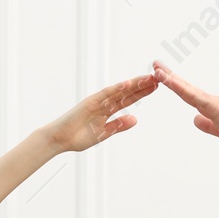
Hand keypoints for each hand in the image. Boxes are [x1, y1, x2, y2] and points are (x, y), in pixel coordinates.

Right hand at [41, 74, 157, 153]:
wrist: (60, 140)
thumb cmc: (78, 137)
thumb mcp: (104, 133)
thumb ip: (118, 126)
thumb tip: (135, 119)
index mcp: (107, 111)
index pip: (128, 100)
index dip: (141, 93)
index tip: (155, 87)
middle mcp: (104, 103)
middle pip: (126, 92)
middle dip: (142, 85)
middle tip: (158, 78)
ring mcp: (97, 101)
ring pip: (119, 91)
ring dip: (134, 84)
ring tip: (148, 78)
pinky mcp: (89, 102)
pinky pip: (105, 94)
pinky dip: (117, 88)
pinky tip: (129, 84)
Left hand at [152, 61, 218, 154]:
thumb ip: (207, 126)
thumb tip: (195, 120)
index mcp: (211, 108)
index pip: (188, 95)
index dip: (175, 86)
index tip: (163, 77)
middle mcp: (210, 101)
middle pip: (185, 88)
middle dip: (169, 76)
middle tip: (156, 65)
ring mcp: (212, 102)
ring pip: (186, 89)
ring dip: (171, 79)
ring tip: (157, 69)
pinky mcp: (214, 106)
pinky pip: (192, 95)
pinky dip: (179, 87)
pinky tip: (169, 81)